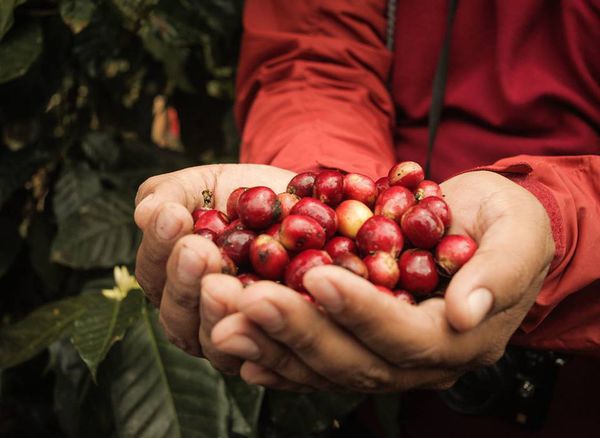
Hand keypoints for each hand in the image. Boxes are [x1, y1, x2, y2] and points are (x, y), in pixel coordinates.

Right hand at [134, 163, 294, 362]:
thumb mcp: (205, 185)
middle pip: (178, 318)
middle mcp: (197, 318)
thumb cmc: (244, 197)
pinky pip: (270, 348)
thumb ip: (172, 193)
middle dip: (185, 282)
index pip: (153, 272)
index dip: (159, 246)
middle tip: (198, 250)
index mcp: (170, 281)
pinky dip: (270, 328)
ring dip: (219, 312)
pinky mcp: (278, 345)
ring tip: (226, 282)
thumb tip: (146, 211)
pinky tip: (276, 303)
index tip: (173, 215)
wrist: (303, 207)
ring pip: (216, 343)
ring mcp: (237, 339)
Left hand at [208, 171, 554, 390]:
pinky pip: (313, 363)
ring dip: (272, 344)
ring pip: (324, 367)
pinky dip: (274, 355)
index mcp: (460, 338)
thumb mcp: (517, 232)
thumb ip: (502, 270)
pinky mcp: (359, 346)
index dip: (360, 310)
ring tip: (225, 317)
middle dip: (298, 330)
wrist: (482, 228)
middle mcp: (419, 362)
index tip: (316, 275)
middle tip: (247, 300)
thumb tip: (467, 313)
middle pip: (354, 360)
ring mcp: (385, 359)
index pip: (405, 335)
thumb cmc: (505, 223)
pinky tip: (237, 342)